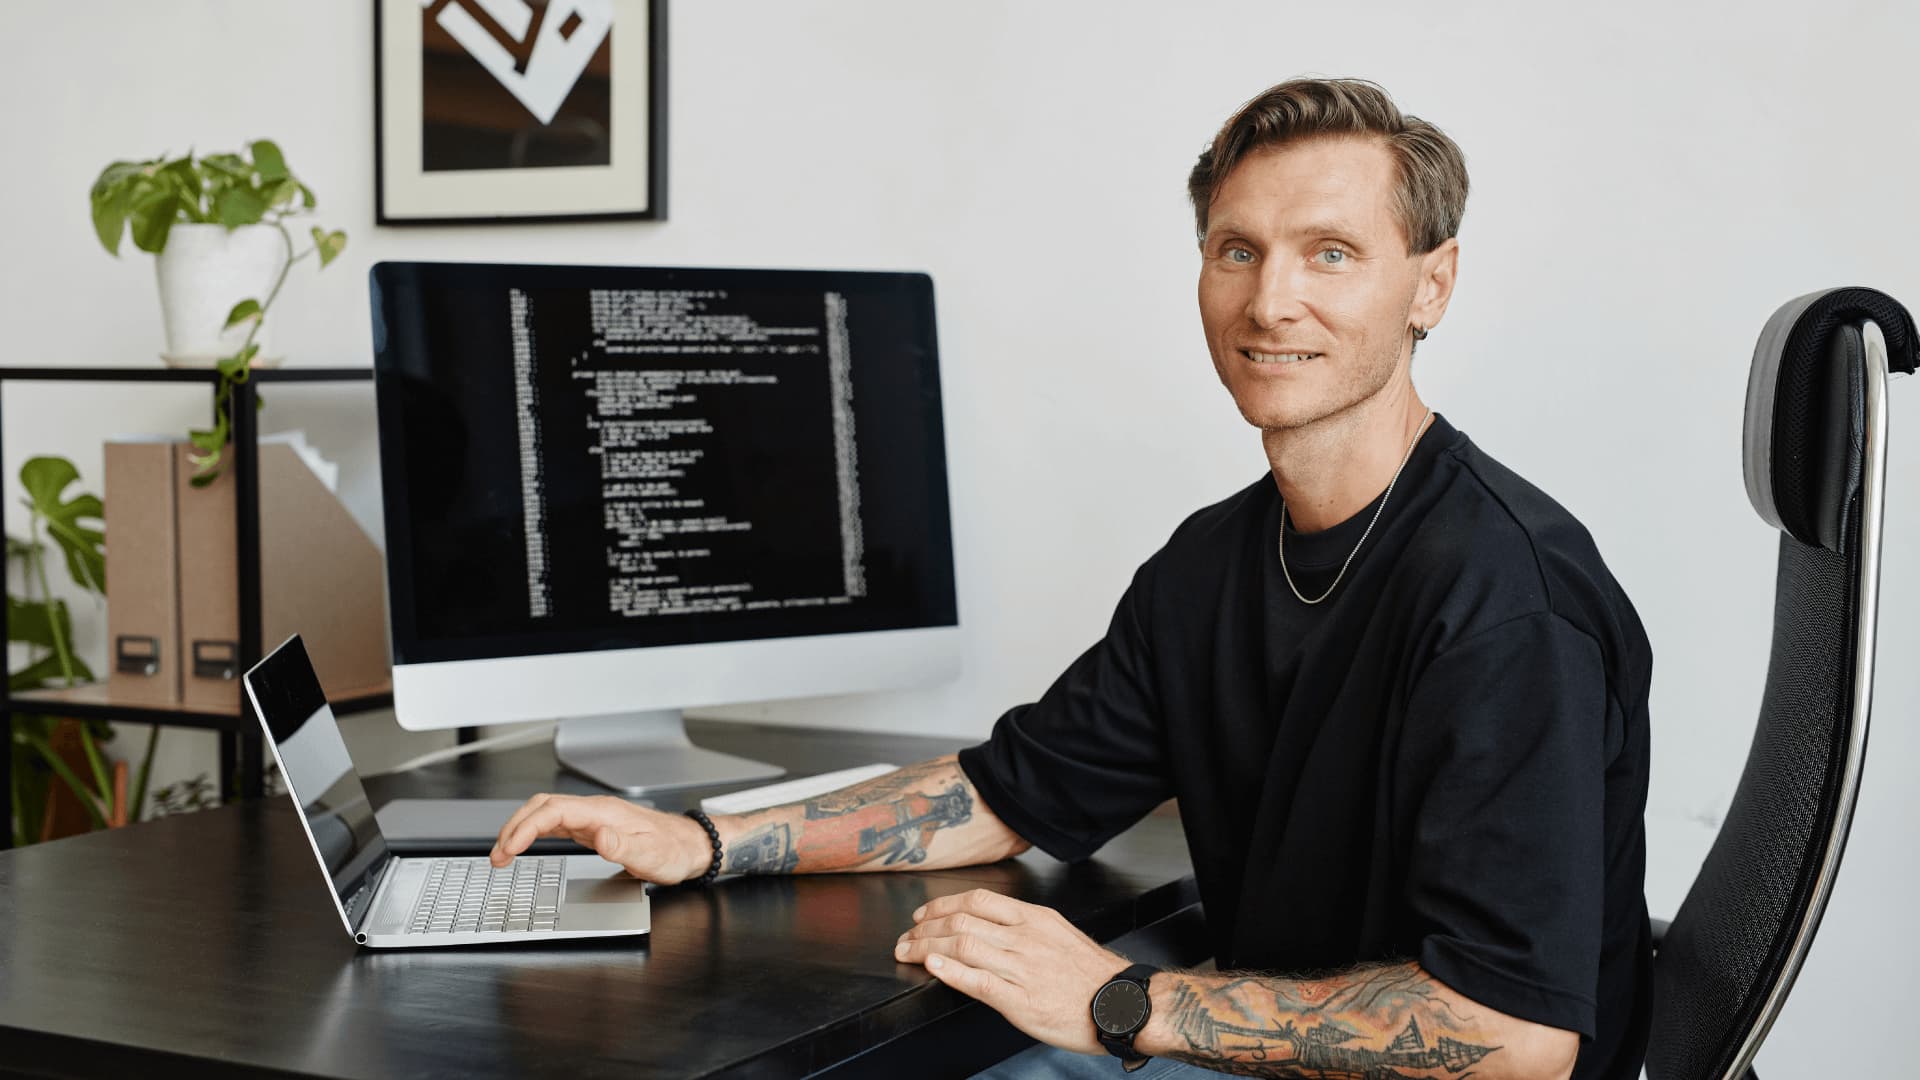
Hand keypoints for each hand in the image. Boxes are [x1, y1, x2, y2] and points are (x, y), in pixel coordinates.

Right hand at [490, 793, 711, 883]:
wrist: (690, 846)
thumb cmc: (673, 851)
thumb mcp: (650, 856)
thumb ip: (622, 847)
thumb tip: (598, 837)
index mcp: (604, 813)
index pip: (554, 811)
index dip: (527, 827)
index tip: (509, 848)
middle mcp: (595, 811)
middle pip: (543, 807)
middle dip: (514, 827)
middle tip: (496, 855)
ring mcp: (593, 818)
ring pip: (546, 814)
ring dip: (521, 829)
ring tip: (502, 853)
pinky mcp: (594, 829)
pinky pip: (556, 825)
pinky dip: (535, 833)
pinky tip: (526, 845)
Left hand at [894, 888, 1127, 1055]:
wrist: (1122, 1004)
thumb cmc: (1093, 976)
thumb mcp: (1059, 934)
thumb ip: (1024, 929)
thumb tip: (988, 927)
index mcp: (1034, 919)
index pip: (978, 900)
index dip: (942, 905)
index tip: (924, 915)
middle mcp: (1025, 938)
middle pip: (962, 920)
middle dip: (925, 928)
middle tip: (906, 937)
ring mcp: (1022, 968)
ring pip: (964, 945)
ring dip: (927, 948)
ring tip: (908, 952)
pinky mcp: (1021, 1000)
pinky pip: (978, 980)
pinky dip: (951, 971)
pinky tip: (933, 967)